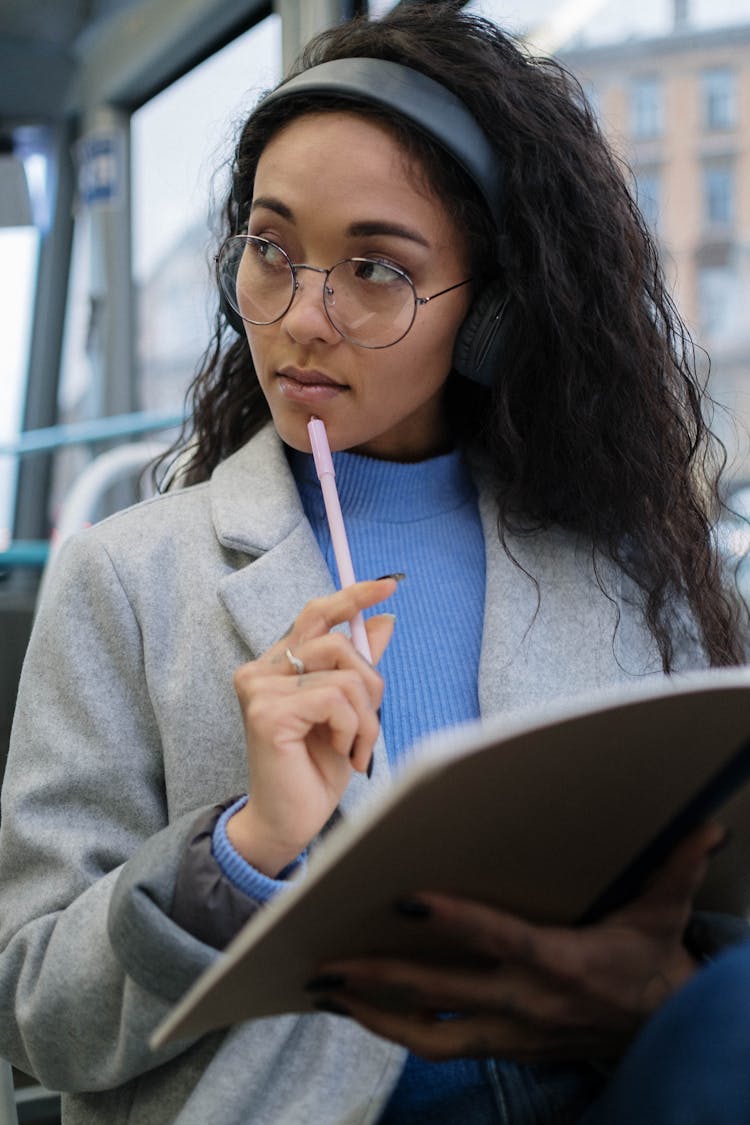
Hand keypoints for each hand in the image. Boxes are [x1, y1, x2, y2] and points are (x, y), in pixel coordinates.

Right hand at [228, 578, 397, 875]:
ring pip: (343, 675)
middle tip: (369, 725)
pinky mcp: (268, 712)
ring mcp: (260, 689)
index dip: (353, 597)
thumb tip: (383, 622)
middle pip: (338, 643)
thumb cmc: (315, 768)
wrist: (289, 821)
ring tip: (355, 748)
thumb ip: (359, 667)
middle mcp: (261, 670)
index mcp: (278, 665)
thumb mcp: (349, 712)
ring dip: (365, 717)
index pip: (316, 614)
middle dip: (370, 684)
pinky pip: (335, 700)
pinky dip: (352, 728)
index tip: (389, 585)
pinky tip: (342, 752)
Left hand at [310, 821, 724, 1062]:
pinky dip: (397, 1031)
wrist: (663, 1034)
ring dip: (375, 1015)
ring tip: (327, 990)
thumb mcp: (663, 915)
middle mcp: (525, 1001)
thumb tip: (705, 827)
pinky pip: (441, 1046)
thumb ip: (675, 869)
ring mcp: (510, 1031)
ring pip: (430, 1035)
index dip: (454, 922)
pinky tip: (361, 1012)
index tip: (407, 899)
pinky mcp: (504, 1047)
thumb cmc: (651, 966)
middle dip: (380, 978)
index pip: (499, 939)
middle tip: (326, 960)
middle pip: (442, 994)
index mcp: (559, 962)